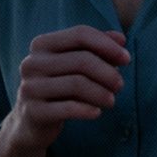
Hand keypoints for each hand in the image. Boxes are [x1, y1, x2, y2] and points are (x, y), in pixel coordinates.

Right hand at [3, 26, 128, 152]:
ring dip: (101, 93)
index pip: (80, 34)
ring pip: (77, 84)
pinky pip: (68, 108)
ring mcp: (30, 87)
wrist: (31, 122)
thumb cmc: (59, 87)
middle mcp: (32, 63)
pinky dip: (88, 109)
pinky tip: (97, 113)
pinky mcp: (33, 112)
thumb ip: (97, 48)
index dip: (107, 45)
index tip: (126, 59)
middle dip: (107, 73)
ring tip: (111, 101)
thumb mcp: (75, 65)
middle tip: (119, 85)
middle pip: (81, 60)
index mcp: (42, 44)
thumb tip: (121, 39)